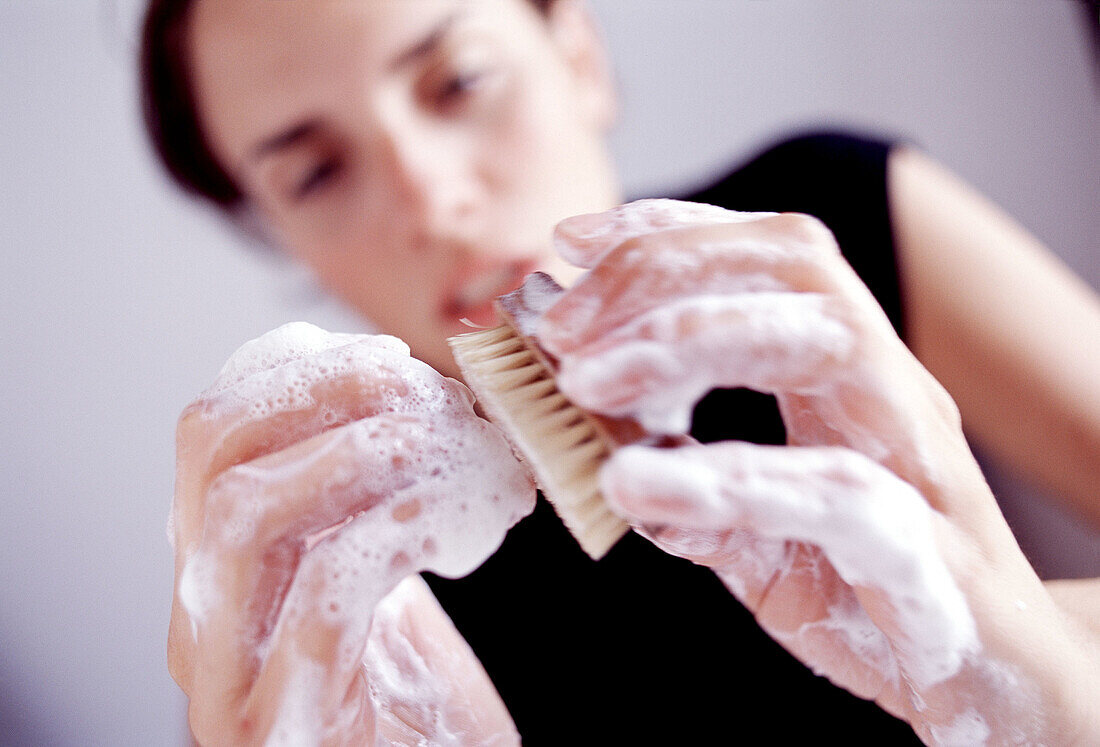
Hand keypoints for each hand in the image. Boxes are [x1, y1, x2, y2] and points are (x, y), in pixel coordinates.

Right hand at [168, 323, 532, 744]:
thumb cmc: (417, 706)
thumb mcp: (381, 585)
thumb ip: (362, 507)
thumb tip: (399, 397)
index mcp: (222, 580)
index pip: (210, 437)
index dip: (295, 372)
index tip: (388, 356)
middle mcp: (204, 629)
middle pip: (212, 459)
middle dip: (322, 393)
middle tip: (418, 384)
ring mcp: (232, 687)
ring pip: (243, 519)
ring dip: (357, 454)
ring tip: (445, 446)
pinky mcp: (287, 735)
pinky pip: (322, 605)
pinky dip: (393, 539)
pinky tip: (459, 532)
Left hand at [538, 200, 1099, 743]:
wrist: (995, 680)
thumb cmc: (869, 588)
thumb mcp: (755, 534)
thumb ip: (688, 493)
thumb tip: (594, 461)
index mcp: (844, 373)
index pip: (765, 256)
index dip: (670, 232)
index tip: (573, 239)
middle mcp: (887, 389)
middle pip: (793, 263)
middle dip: (663, 269)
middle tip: (559, 324)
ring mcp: (919, 461)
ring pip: (825, 341)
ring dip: (687, 340)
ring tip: (584, 379)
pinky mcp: (934, 554)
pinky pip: (842, 495)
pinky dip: (735, 478)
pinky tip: (636, 486)